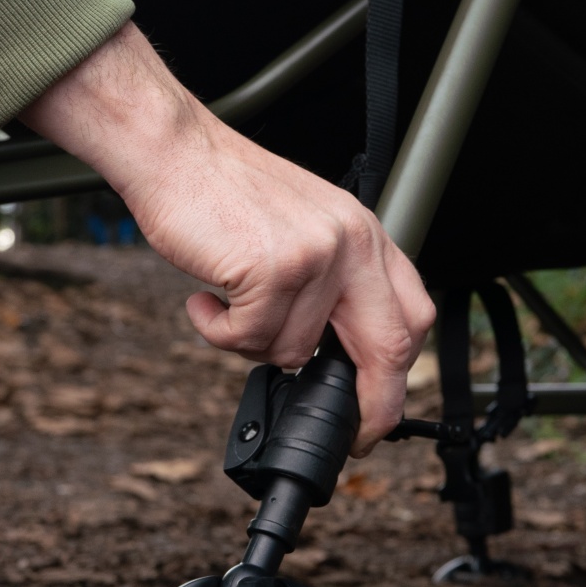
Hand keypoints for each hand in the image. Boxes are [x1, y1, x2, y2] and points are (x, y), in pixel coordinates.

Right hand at [20, 24, 434, 454]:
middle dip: (372, 406)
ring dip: (253, 345)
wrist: (173, 150)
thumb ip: (331, 285)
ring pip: (296, 350)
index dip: (399, 377)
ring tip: (228, 305)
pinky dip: (218, 332)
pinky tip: (206, 299)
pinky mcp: (271, 269)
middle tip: (349, 436)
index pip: (411, 317)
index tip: (379, 411)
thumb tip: (334, 359)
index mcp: (365, 234)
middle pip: (387, 347)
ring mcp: (315, 256)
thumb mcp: (304, 228)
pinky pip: (249, 339)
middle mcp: (351, 242)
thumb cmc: (226, 193)